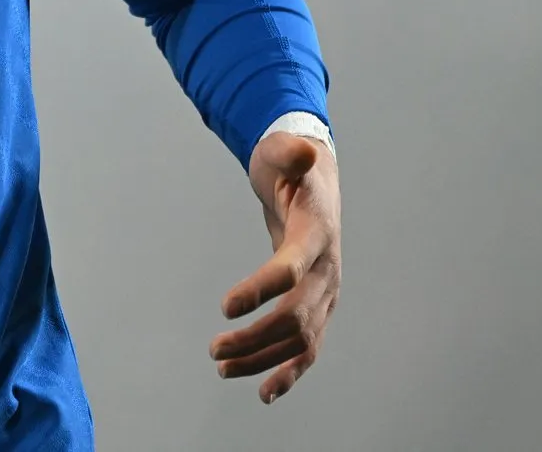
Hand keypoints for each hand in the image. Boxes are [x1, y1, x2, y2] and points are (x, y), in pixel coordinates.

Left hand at [209, 131, 341, 402]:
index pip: (292, 269)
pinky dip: (289, 372)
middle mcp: (328, 270)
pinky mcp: (319, 306)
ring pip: (301, 340)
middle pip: (295, 316)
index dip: (260, 289)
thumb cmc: (291, 166)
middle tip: (213, 348)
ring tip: (221, 366)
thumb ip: (289, 153)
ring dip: (263, 359)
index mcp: (317, 234)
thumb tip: (301, 149)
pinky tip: (264, 393)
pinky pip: (308, 348)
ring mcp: (327, 293)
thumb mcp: (283, 152)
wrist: (315, 183)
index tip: (224, 307)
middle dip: (255, 338)